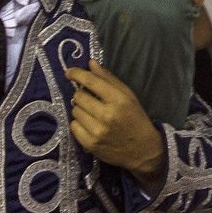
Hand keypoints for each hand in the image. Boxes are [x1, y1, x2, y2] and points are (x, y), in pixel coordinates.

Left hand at [65, 60, 164, 185]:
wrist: (142, 149)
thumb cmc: (136, 118)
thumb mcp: (128, 95)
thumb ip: (109, 79)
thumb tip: (90, 63)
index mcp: (119, 100)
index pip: (92, 82)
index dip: (77, 74)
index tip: (69, 72)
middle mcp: (107, 115)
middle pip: (79, 96)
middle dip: (81, 94)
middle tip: (90, 98)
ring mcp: (97, 131)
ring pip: (75, 111)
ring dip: (80, 109)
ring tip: (92, 112)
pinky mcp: (90, 144)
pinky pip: (73, 126)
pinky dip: (79, 123)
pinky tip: (89, 124)